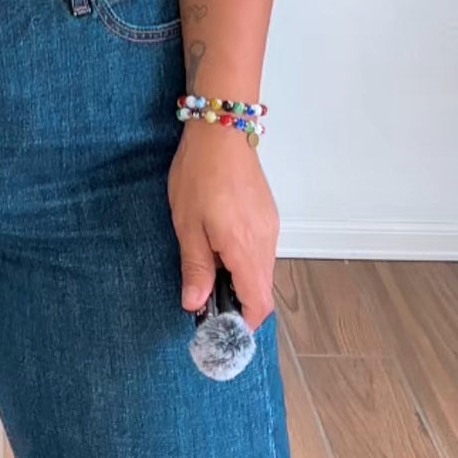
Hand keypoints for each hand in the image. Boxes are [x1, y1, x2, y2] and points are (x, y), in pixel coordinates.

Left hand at [167, 123, 279, 333]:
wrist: (221, 130)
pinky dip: (243, 259)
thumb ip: (195, 267)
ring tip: (207, 268)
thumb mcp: (187, 224)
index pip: (258, 303)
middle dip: (237, 302)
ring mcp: (270, 227)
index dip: (242, 322)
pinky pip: (261, 249)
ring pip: (261, 270)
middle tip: (204, 298)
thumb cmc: (200, 174)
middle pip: (261, 289)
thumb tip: (194, 304)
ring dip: (239, 279)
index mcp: (246, 249)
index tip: (219, 326)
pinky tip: (219, 246)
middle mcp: (266, 242)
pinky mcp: (267, 215)